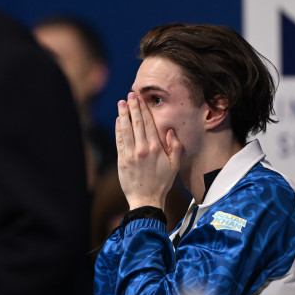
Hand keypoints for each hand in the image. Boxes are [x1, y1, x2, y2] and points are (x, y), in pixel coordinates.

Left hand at [115, 92, 181, 209]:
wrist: (146, 199)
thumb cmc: (162, 183)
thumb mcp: (175, 166)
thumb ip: (175, 147)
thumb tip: (170, 131)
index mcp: (157, 148)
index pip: (149, 124)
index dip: (145, 110)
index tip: (141, 99)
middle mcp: (143, 149)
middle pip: (137, 123)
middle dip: (133, 107)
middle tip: (130, 95)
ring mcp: (131, 154)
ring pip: (126, 129)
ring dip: (123, 114)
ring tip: (121, 103)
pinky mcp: (122, 160)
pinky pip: (119, 141)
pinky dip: (118, 129)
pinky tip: (118, 120)